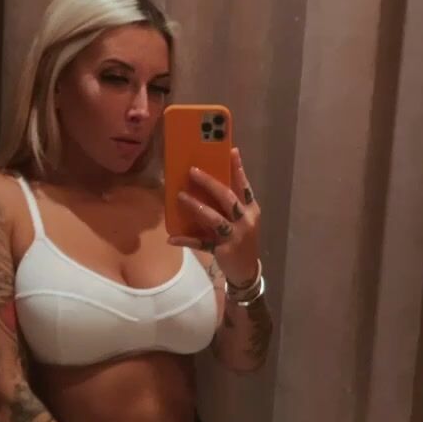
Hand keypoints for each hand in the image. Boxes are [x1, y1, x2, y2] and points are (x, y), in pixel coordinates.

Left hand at [169, 146, 260, 286]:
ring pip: (213, 218)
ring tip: (180, 196)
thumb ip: (232, 204)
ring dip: (196, 206)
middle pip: (227, 198)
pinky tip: (171, 238)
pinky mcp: (223, 250)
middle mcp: (245, 221)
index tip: (231, 150)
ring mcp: (235, 236)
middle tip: (192, 171)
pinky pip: (201, 244)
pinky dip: (186, 240)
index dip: (238, 169)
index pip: (244, 186)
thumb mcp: (243, 220)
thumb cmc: (242, 239)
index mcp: (251, 209)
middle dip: (209, 183)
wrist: (246, 270)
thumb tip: (210, 181)